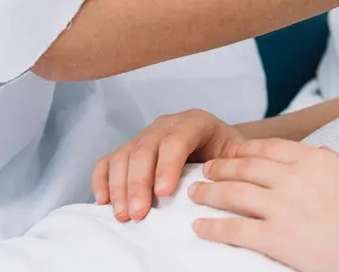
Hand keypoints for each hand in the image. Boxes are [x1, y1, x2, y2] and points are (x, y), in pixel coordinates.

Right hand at [92, 109, 244, 222]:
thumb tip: (233, 171)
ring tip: (123, 215)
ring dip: (119, 187)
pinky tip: (103, 201)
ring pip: (123, 156)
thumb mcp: (236, 152)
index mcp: (194, 122)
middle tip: (138, 214)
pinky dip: (102, 180)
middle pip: (144, 150)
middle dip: (139, 184)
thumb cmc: (225, 150)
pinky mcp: (128, 149)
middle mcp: (164, 125)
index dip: (168, 165)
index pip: (176, 140)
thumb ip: (236, 159)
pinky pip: (108, 160)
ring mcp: (144, 136)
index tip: (164, 193)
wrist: (215, 143)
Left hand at [190, 139, 338, 271]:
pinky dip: (213, 227)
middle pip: (246, 166)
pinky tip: (200, 227)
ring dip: (210, 192)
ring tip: (195, 193)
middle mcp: (294, 177)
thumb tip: (319, 155)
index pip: (271, 148)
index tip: (232, 151)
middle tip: (206, 168)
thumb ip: (333, 164)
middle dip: (222, 167)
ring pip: (234, 194)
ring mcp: (283, 207)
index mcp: (316, 159)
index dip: (246, 149)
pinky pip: (235, 230)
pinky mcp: (277, 238)